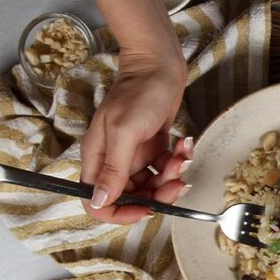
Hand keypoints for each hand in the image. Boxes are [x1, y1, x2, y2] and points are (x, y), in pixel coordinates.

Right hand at [80, 49, 190, 223]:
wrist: (159, 65)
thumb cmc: (139, 91)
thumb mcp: (125, 132)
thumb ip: (114, 169)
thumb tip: (98, 200)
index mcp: (97, 159)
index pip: (96, 202)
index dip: (119, 213)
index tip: (144, 209)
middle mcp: (113, 161)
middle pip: (131, 198)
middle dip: (157, 194)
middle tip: (175, 181)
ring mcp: (132, 156)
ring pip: (152, 186)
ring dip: (171, 177)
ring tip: (181, 156)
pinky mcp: (152, 150)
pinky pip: (164, 170)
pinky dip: (177, 162)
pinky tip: (183, 146)